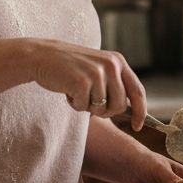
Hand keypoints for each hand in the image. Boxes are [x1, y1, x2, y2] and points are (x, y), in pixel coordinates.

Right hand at [28, 39, 146, 126]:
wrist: (42, 56)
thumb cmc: (71, 67)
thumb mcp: (98, 69)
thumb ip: (115, 84)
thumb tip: (131, 111)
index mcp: (118, 61)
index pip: (137, 91)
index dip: (141, 112)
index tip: (137, 126)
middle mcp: (111, 65)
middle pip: (120, 106)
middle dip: (105, 111)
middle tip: (89, 102)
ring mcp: (97, 73)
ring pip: (101, 109)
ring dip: (87, 106)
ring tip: (76, 90)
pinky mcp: (82, 82)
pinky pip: (83, 107)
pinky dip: (74, 104)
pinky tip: (67, 90)